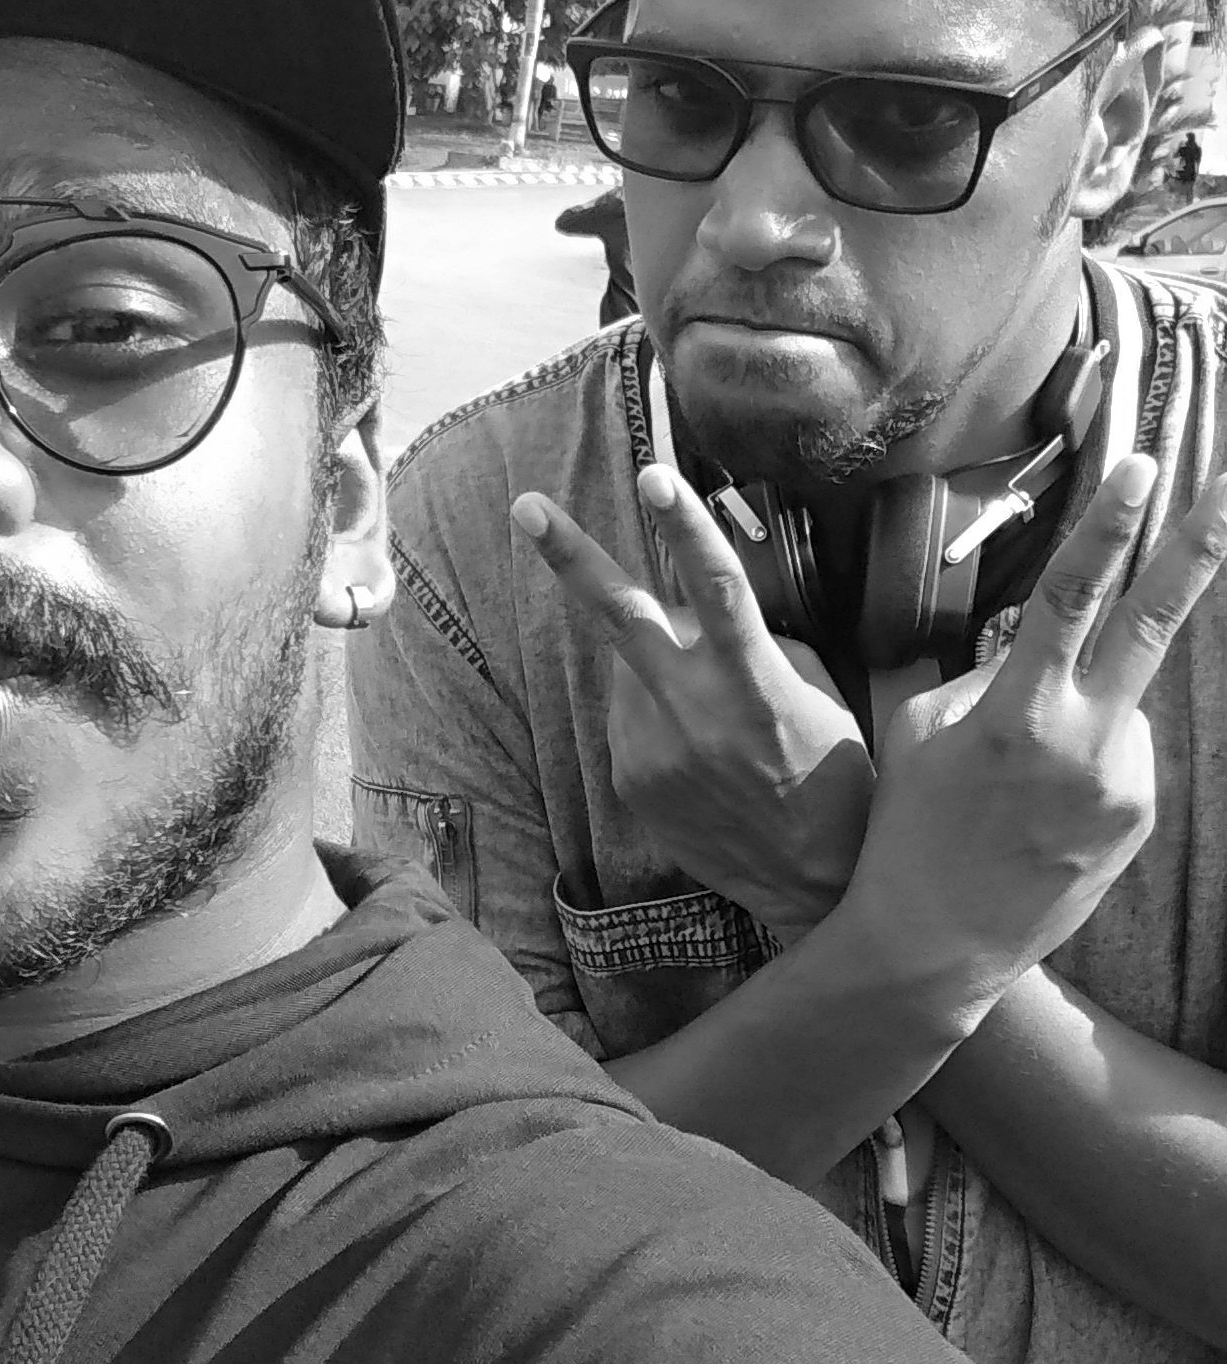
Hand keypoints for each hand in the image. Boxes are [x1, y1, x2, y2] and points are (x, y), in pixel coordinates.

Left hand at [513, 463, 875, 935]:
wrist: (813, 887)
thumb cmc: (835, 782)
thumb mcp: (823, 700)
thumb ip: (765, 647)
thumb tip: (716, 613)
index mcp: (755, 685)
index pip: (717, 589)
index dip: (684, 529)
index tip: (652, 476)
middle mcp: (693, 714)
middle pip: (622, 616)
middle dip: (570, 557)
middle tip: (527, 506)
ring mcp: (653, 751)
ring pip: (632, 667)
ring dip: (657, 661)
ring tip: (713, 708)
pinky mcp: (631, 781)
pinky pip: (633, 718)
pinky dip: (657, 710)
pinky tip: (701, 748)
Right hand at [844, 453, 1226, 1011]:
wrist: (938, 944)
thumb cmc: (907, 831)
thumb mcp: (915, 737)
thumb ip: (973, 676)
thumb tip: (1020, 643)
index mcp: (1017, 713)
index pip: (1071, 597)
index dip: (1107, 528)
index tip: (1142, 468)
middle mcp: (1083, 742)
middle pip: (1153, 623)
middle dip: (1198, 548)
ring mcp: (1122, 781)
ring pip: (1112, 702)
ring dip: (1076, 711)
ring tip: (1015, 786)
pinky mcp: (1138, 815)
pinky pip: (1116, 754)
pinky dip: (1081, 759)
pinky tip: (1038, 809)